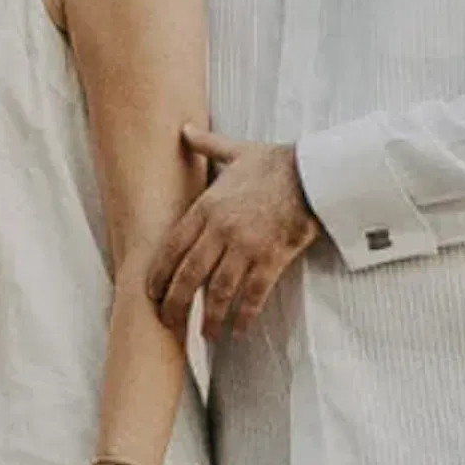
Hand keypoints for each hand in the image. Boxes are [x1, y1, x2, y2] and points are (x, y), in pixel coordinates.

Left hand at [155, 134, 319, 336]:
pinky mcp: (271, 259)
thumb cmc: (274, 163)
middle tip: (169, 324)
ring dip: (210, 317)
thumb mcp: (236, 151)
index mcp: (206, 206)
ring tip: (205, 335)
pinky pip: (253, 295)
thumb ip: (206, 144)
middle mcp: (220, 229)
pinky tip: (238, 331)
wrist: (313, 174)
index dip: (158, 274)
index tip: (150, 294)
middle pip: (188, 275)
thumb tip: (185, 129)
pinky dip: (244, 315)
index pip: (172, 247)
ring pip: (218, 291)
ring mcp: (245, 246)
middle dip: (176, 304)